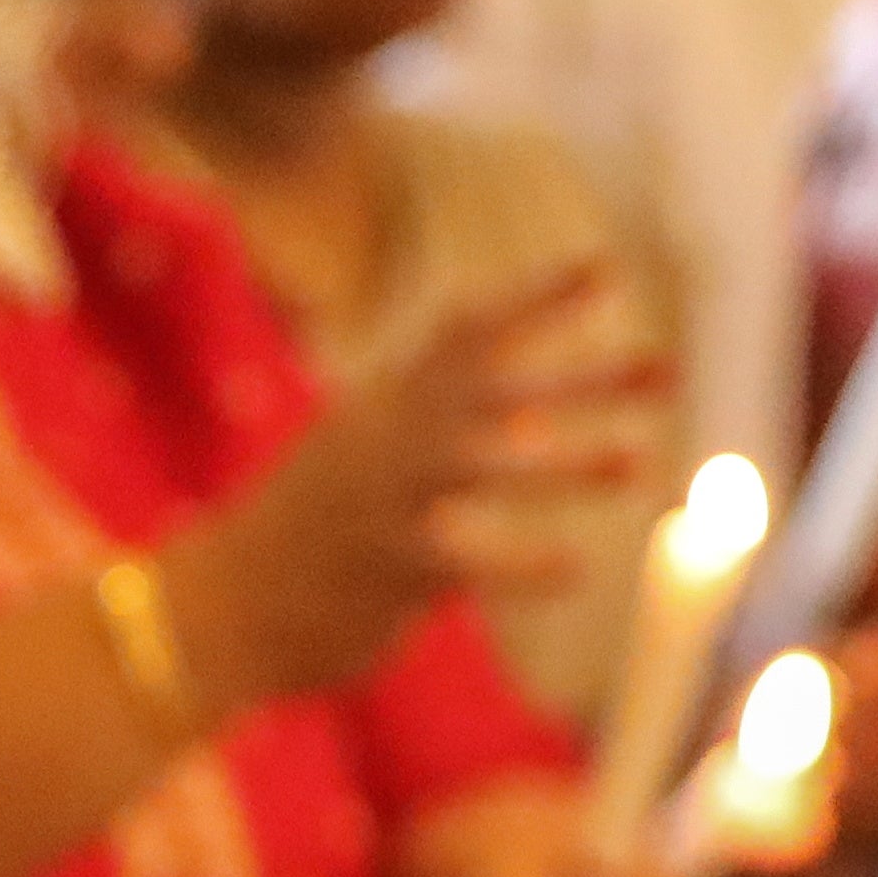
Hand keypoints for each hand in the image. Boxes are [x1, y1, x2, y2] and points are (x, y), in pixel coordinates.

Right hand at [163, 258, 659, 709]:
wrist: (213, 608)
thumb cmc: (299, 540)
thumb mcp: (356, 458)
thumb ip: (432, 426)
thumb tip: (533, 408)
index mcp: (380, 406)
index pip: (464, 331)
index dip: (536, 298)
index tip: (603, 269)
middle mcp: (384, 438)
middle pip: (498, 390)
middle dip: (584, 377)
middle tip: (664, 367)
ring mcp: (383, 499)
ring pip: (488, 465)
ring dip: (567, 463)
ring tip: (636, 461)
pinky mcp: (385, 566)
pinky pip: (469, 560)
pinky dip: (525, 565)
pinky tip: (579, 568)